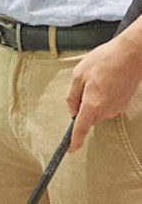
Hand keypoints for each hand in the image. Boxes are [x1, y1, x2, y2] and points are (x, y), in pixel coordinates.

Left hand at [66, 35, 141, 151]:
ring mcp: (117, 108)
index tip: (70, 149)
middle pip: (89, 119)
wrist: (131, 54)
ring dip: (94, 102)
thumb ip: (72, 95)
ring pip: (98, 112)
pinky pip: (107, 107)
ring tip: (98, 80)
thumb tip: (72, 110)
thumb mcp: (79, 74)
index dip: (74, 141)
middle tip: (85, 86)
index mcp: (92, 104)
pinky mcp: (123, 104)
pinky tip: (106, 82)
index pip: (81, 129)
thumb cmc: (105, 60)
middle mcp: (106, 110)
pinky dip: (103, 99)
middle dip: (83, 108)